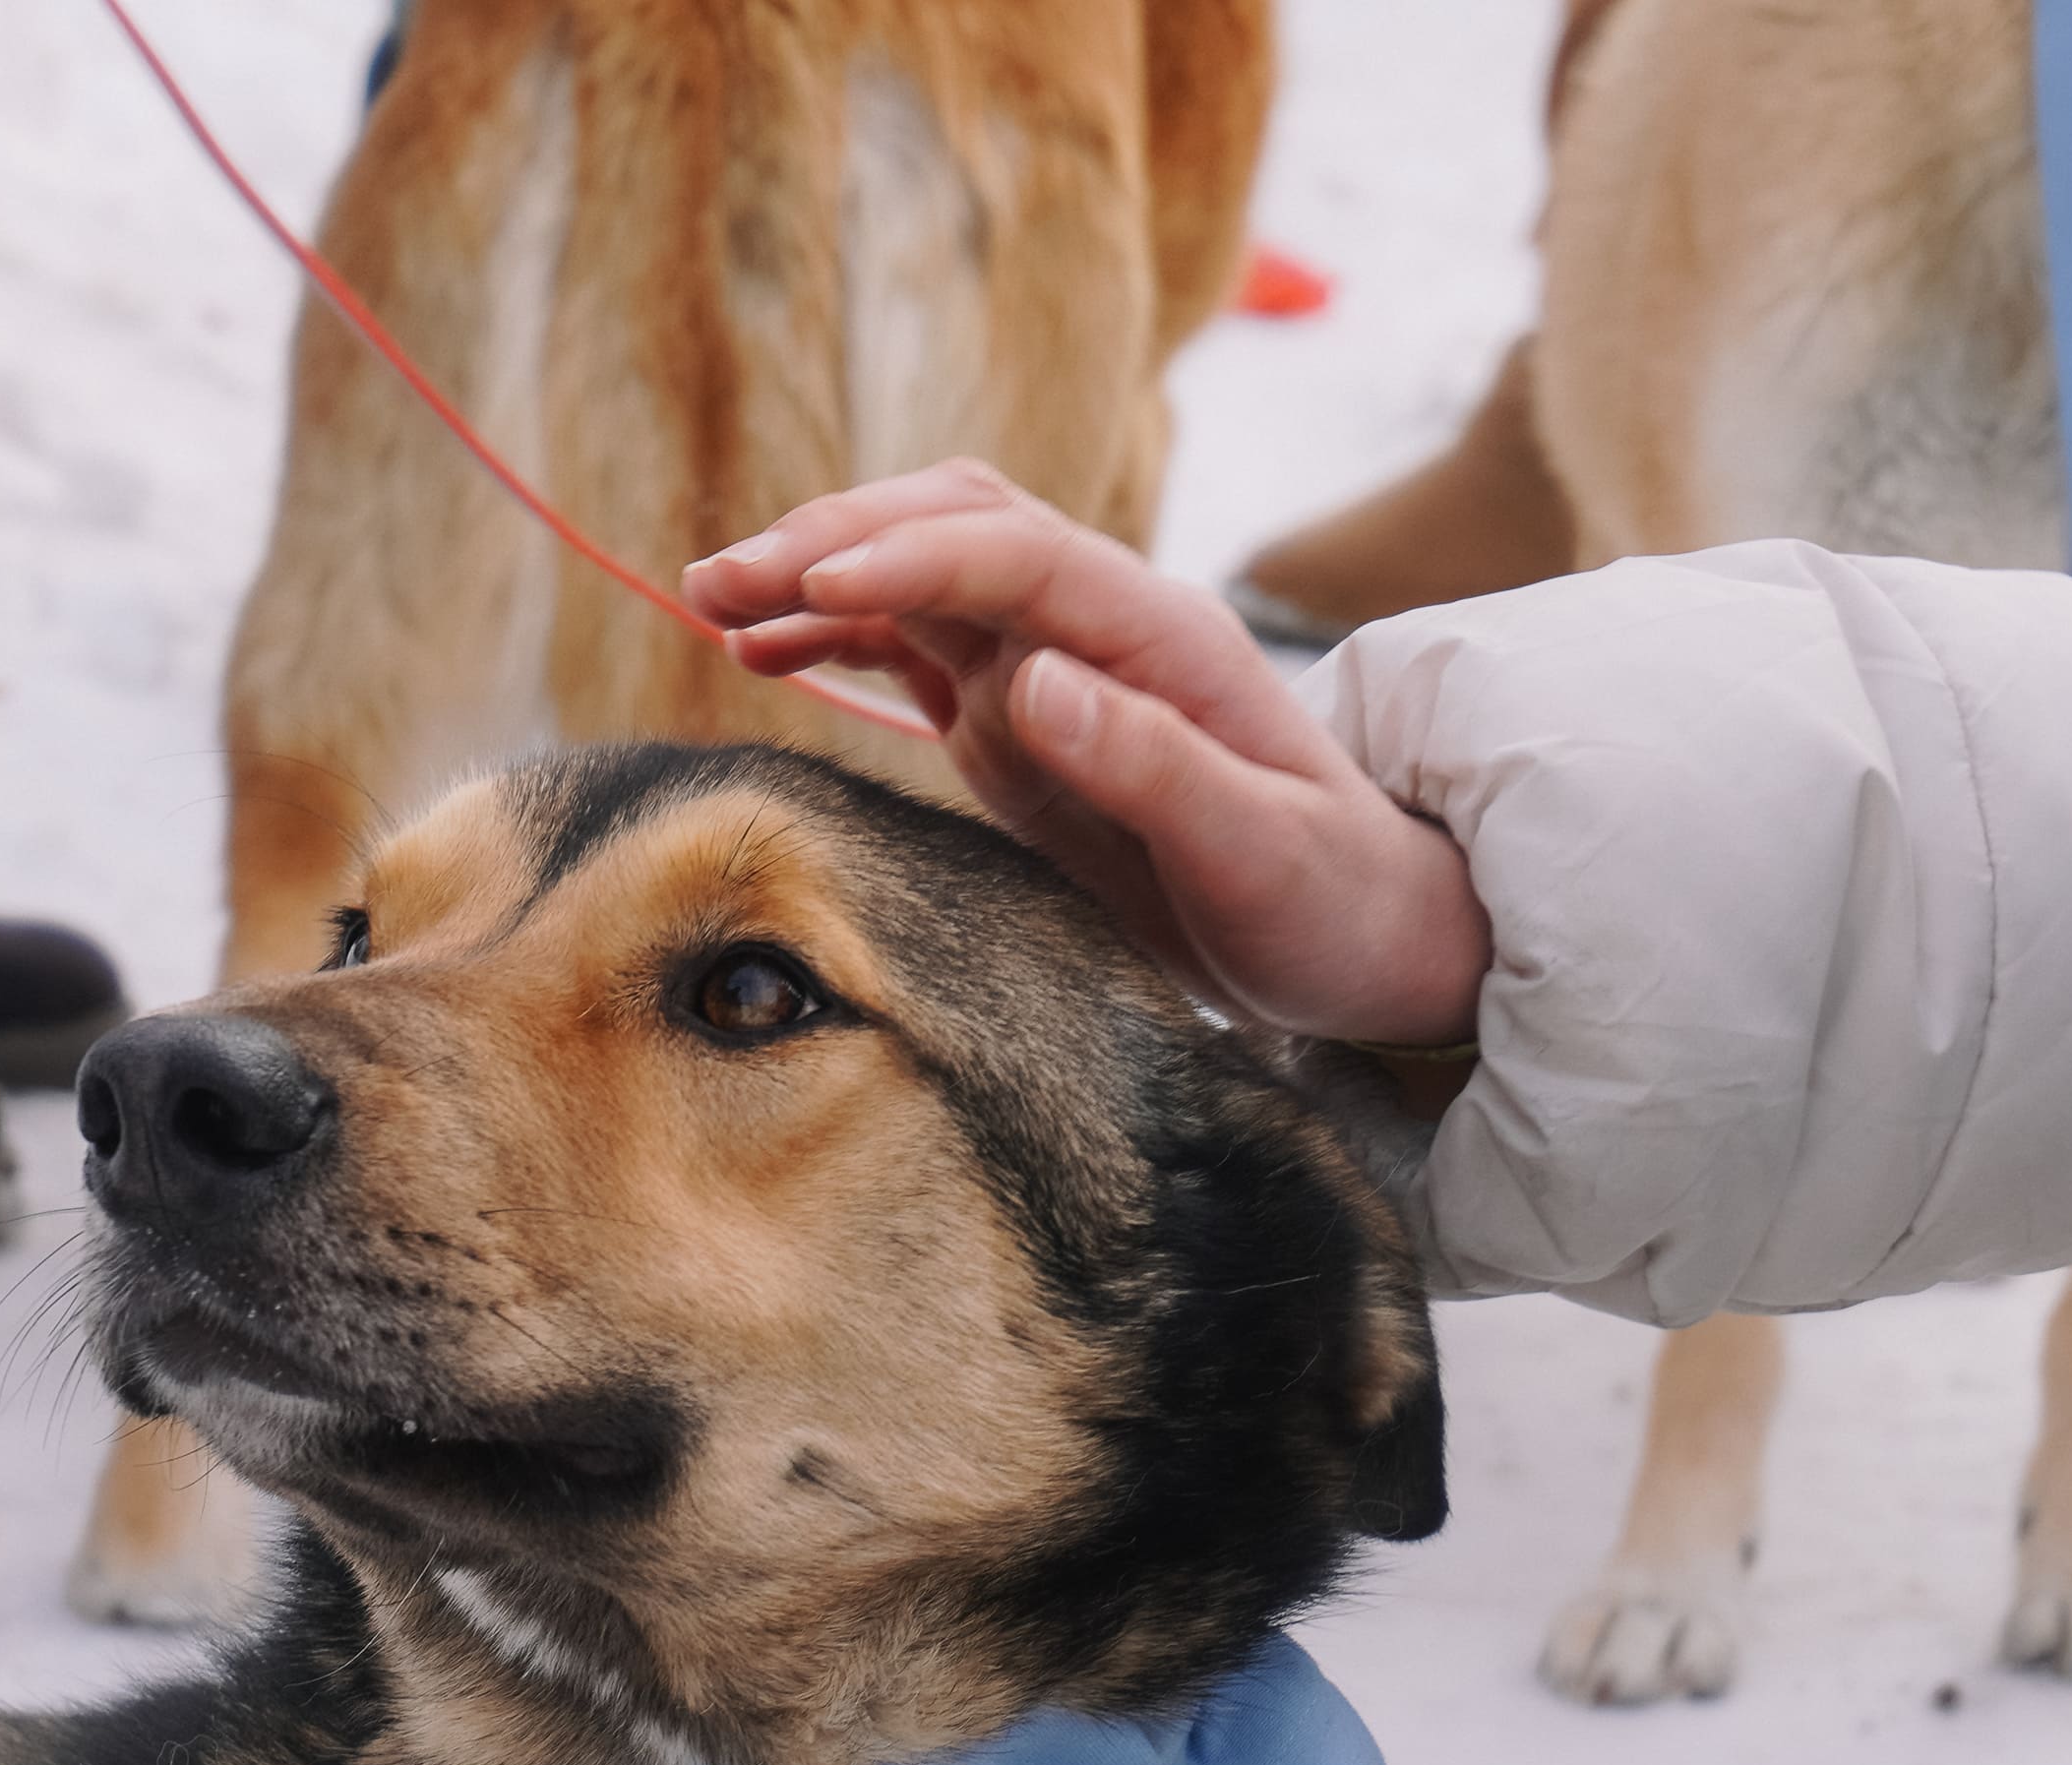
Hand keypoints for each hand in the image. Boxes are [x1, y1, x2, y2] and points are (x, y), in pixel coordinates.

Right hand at [683, 460, 1489, 1051]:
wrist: (1361, 931)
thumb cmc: (1326, 899)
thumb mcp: (1257, 851)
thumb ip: (1152, 764)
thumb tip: (1036, 681)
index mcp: (1162, 638)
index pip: (1019, 554)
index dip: (910, 555)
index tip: (811, 583)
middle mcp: (1101, 628)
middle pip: (953, 525)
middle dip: (833, 537)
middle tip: (718, 581)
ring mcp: (1055, 665)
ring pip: (920, 572)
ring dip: (816, 573)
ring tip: (710, 603)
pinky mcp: (1020, 715)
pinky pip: (914, 644)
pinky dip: (835, 633)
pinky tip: (763, 652)